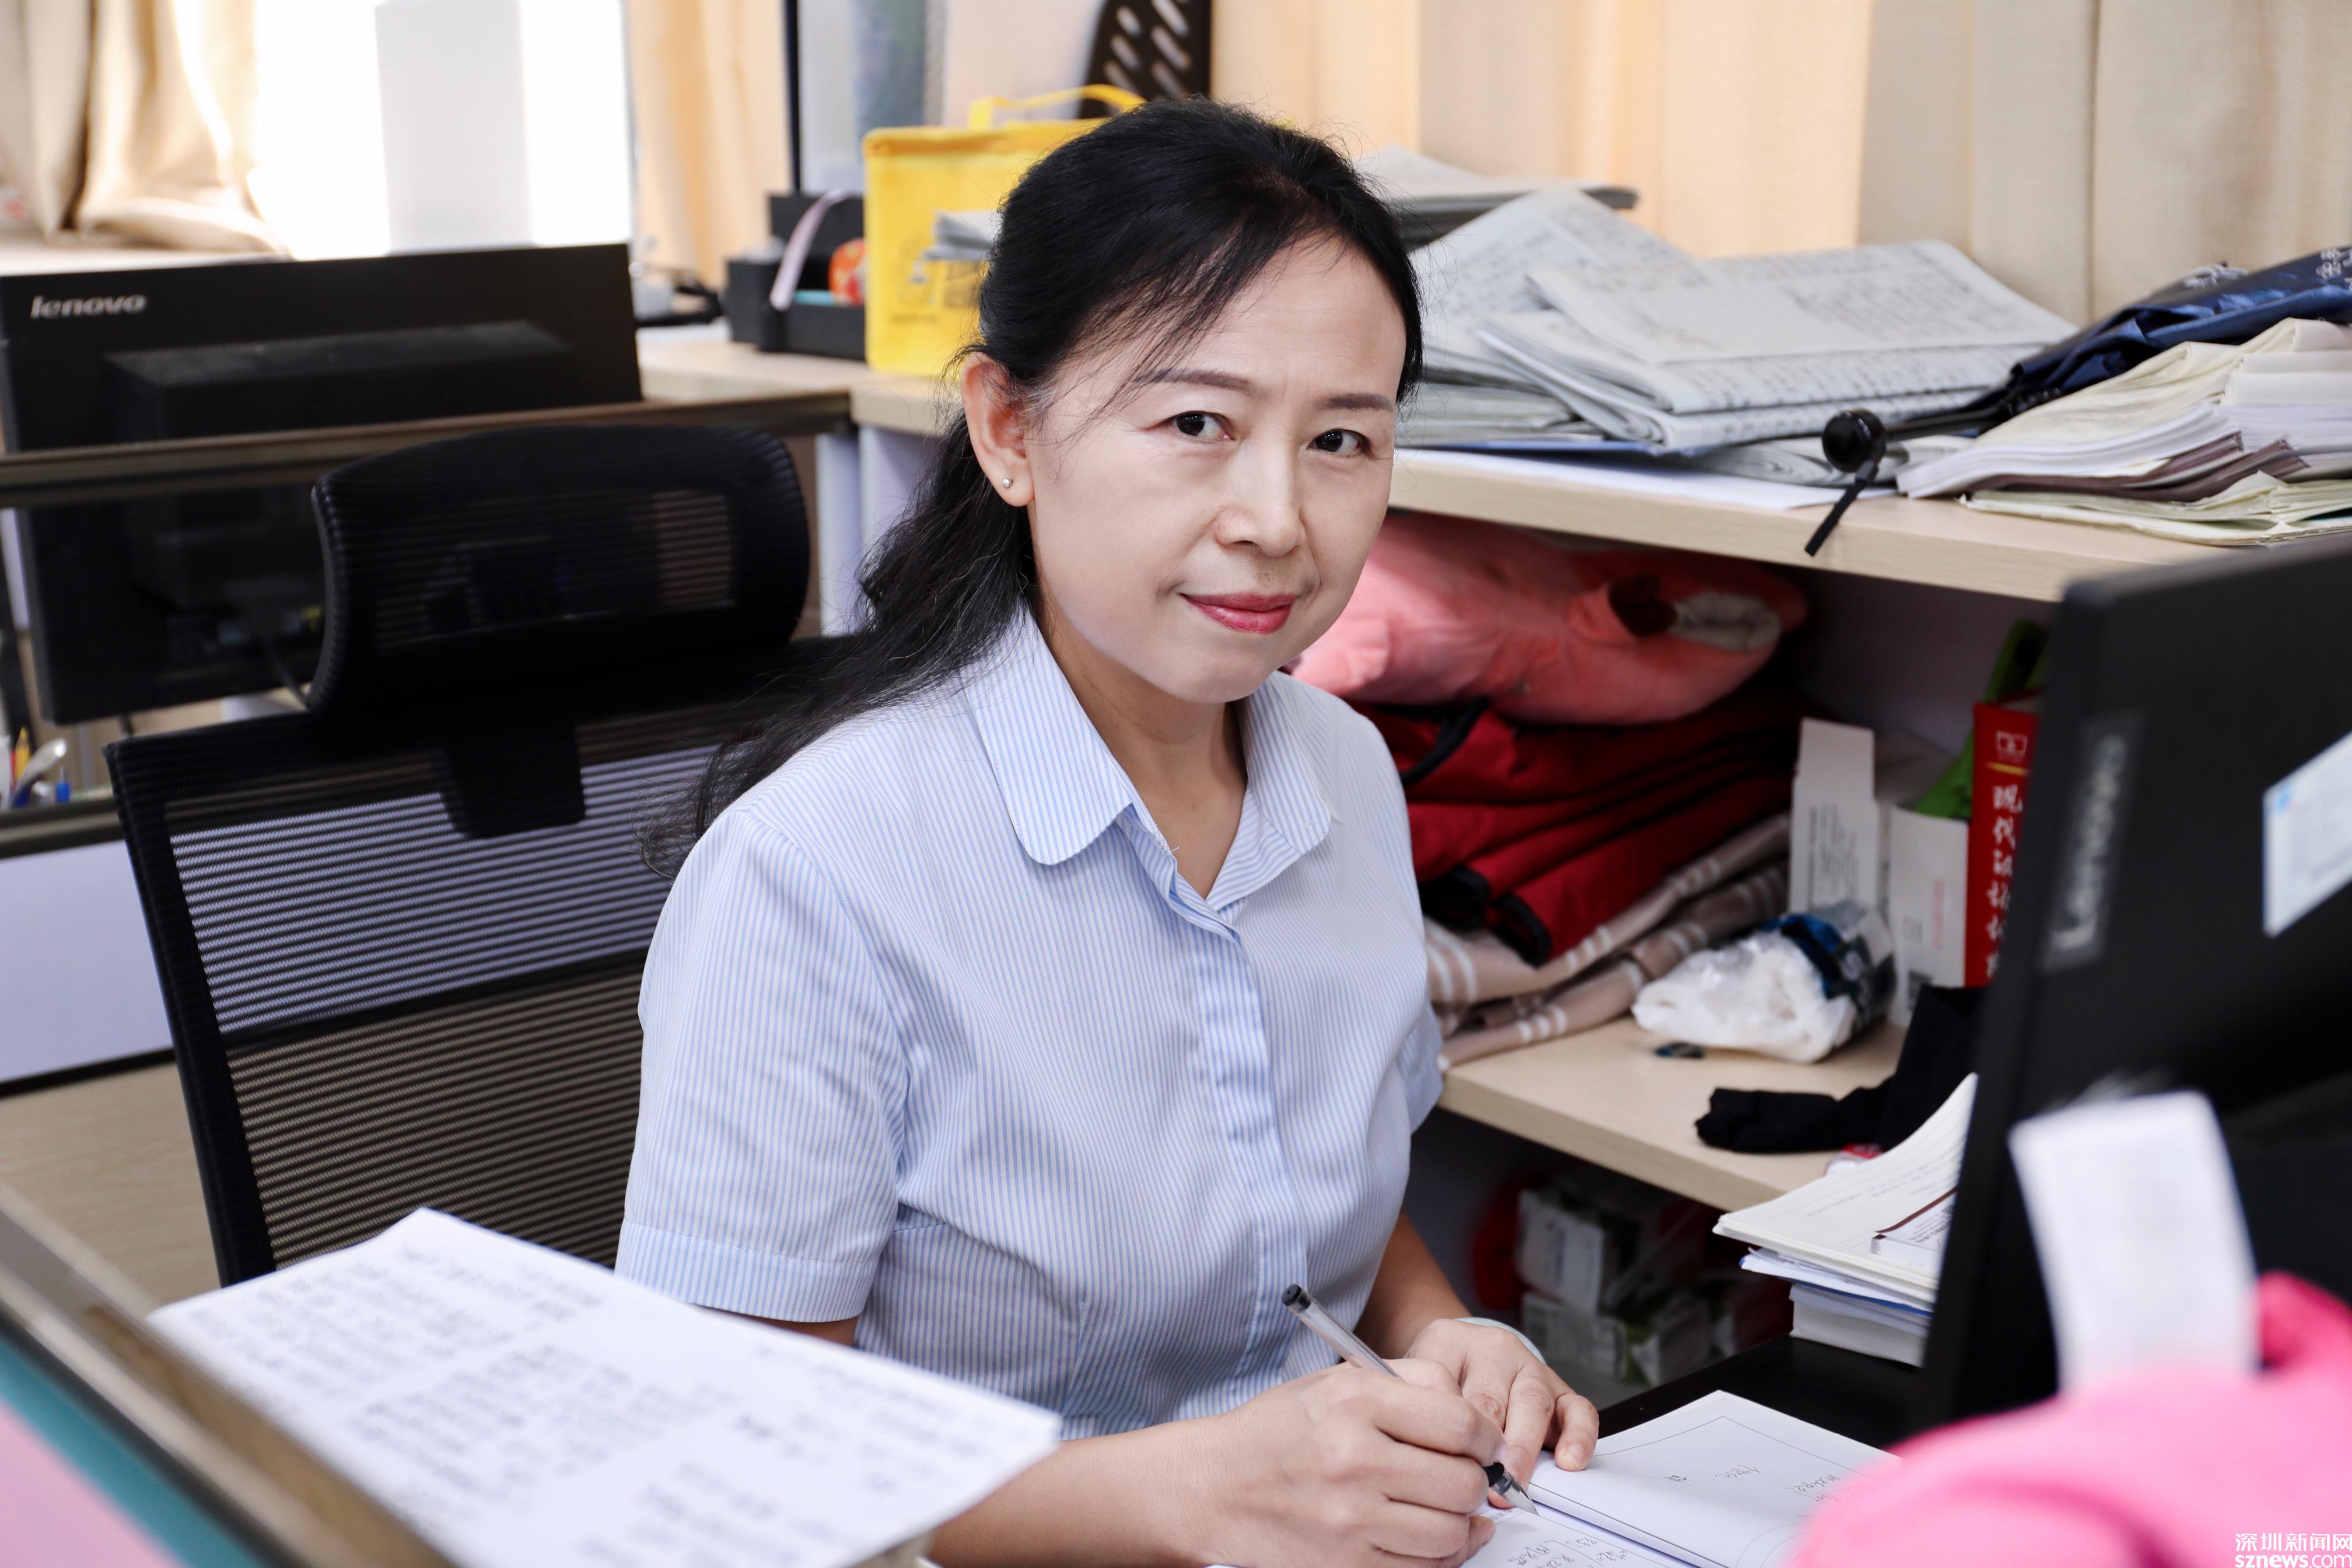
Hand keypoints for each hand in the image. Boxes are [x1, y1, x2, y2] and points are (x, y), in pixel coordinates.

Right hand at [1174, 1360, 1503, 1567]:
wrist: (1215, 1486)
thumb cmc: (1278, 1431)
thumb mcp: (1337, 1381)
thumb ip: (1410, 1382)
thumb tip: (1477, 1423)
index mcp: (1355, 1401)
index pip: (1462, 1423)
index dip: (1488, 1438)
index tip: (1485, 1445)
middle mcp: (1354, 1458)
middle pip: (1464, 1483)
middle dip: (1476, 1482)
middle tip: (1464, 1477)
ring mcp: (1350, 1517)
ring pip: (1451, 1532)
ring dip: (1460, 1522)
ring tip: (1444, 1506)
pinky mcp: (1346, 1562)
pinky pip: (1424, 1567)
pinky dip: (1439, 1554)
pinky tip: (1428, 1533)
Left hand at [1403, 1319, 1599, 1490]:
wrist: (1457, 1356)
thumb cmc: (1432, 1378)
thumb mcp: (1409, 1379)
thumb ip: (1412, 1404)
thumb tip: (1426, 1452)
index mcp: (1449, 1341)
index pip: (1443, 1382)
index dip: (1444, 1428)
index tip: (1442, 1463)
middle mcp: (1494, 1349)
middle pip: (1491, 1399)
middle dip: (1486, 1448)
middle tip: (1480, 1485)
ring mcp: (1530, 1367)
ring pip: (1533, 1403)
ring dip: (1523, 1449)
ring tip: (1513, 1483)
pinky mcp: (1560, 1389)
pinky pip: (1578, 1409)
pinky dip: (1578, 1436)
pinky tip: (1569, 1460)